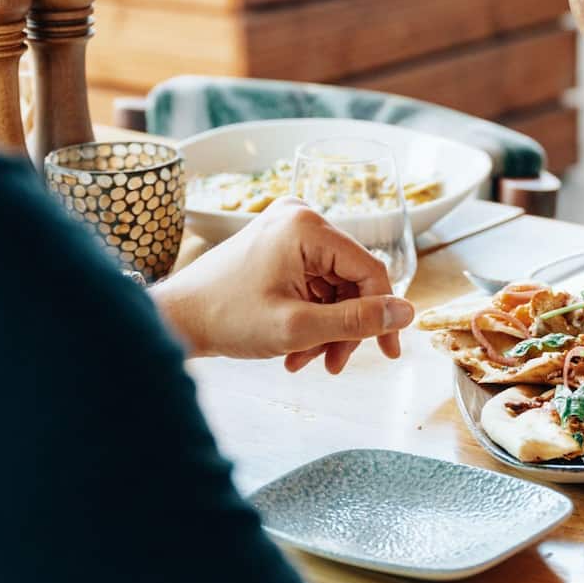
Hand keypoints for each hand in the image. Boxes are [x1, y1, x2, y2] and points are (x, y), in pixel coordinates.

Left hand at [149, 197, 413, 370]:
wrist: (175, 319)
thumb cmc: (226, 318)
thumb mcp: (299, 327)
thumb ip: (357, 321)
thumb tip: (408, 312)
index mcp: (307, 226)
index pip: (369, 269)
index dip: (382, 313)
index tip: (387, 352)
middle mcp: (301, 217)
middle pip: (351, 278)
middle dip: (345, 326)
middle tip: (333, 364)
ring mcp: (288, 230)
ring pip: (333, 286)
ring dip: (326, 327)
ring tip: (305, 361)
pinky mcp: (278, 246)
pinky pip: (313, 283)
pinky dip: (310, 317)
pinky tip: (295, 348)